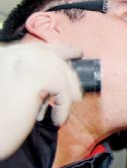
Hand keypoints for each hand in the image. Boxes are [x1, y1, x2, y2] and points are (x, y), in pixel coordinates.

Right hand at [0, 43, 82, 159]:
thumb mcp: (10, 86)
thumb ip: (27, 74)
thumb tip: (58, 70)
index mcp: (4, 54)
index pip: (37, 47)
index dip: (59, 50)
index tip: (75, 53)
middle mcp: (12, 54)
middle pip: (52, 56)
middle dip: (70, 71)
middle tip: (78, 88)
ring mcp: (23, 63)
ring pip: (60, 72)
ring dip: (67, 93)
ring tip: (62, 112)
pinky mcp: (34, 79)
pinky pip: (62, 89)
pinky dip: (64, 107)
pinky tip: (57, 120)